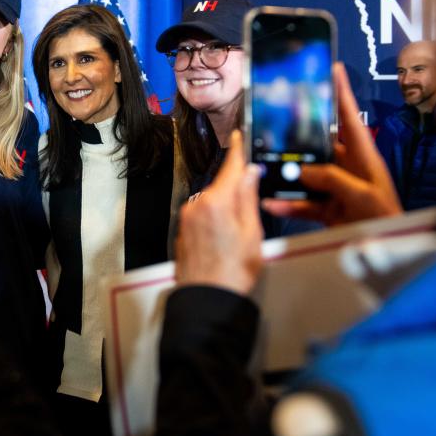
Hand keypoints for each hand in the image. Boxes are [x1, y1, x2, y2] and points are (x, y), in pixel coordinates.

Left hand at [175, 131, 262, 295]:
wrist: (206, 300)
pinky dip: (215, 219)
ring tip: (239, 232)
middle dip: (236, 188)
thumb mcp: (252, 234)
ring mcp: (187, 218)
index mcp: (216, 202)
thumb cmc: (233, 272)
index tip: (239, 136)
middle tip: (252, 201)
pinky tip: (225, 238)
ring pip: (211, 201)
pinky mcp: (183, 231)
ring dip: (226, 207)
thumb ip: (248, 199)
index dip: (237, 150)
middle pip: (221, 186)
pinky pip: (202, 216)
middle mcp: (197, 206)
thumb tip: (249, 173)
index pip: (230, 168)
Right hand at [262, 63, 401, 225]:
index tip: (333, 69)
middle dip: (298, 138)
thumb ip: (333, 179)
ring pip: (306, 175)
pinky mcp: (327, 209)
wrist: (386, 248)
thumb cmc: (386, 218)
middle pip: (319, 146)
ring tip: (268, 169)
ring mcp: (336, 189)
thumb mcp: (362, 195)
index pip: (350, 119)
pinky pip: (302, 202)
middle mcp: (348, 169)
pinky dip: (287, 203)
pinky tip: (272, 202)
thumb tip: (303, 170)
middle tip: (277, 125)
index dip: (342, 93)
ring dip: (288, 176)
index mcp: (364, 157)